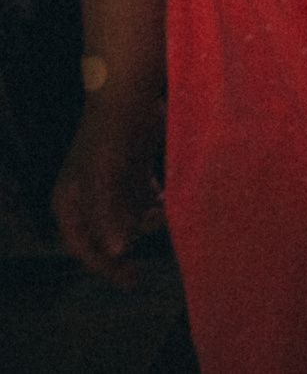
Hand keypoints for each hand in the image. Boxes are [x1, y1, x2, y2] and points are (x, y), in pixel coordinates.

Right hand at [53, 92, 166, 283]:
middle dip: (130, 241)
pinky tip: (168, 199)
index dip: (105, 266)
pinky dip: (156, 203)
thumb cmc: (109, 136)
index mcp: (70, 202)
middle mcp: (87, 197)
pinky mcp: (132, 170)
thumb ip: (108, 215)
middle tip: (150, 257)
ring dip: (148, 220)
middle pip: (107, 234)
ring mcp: (110, 184)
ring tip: (164, 212)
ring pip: (130, 217)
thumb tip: (116, 251)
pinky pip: (145, 198)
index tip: (132, 279)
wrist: (127, 96)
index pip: (82, 246)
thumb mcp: (104, 179)